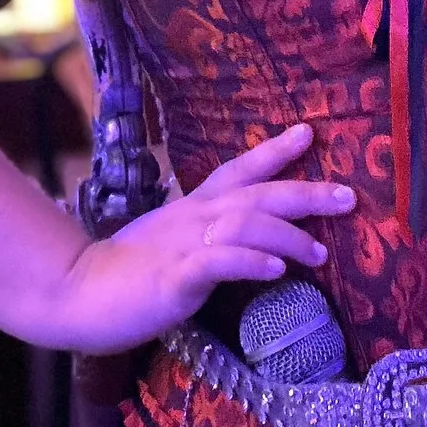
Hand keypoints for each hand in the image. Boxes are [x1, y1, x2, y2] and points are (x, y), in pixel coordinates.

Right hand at [52, 123, 354, 354]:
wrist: (77, 292)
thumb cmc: (126, 271)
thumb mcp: (172, 242)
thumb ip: (208, 236)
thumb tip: (248, 240)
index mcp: (194, 207)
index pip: (239, 170)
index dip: (275, 152)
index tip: (309, 134)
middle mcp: (195, 217)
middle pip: (259, 195)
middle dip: (307, 193)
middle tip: (348, 196)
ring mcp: (185, 245)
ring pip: (248, 225)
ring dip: (289, 237)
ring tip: (319, 253)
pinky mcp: (176, 277)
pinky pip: (220, 263)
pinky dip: (253, 262)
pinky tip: (277, 270)